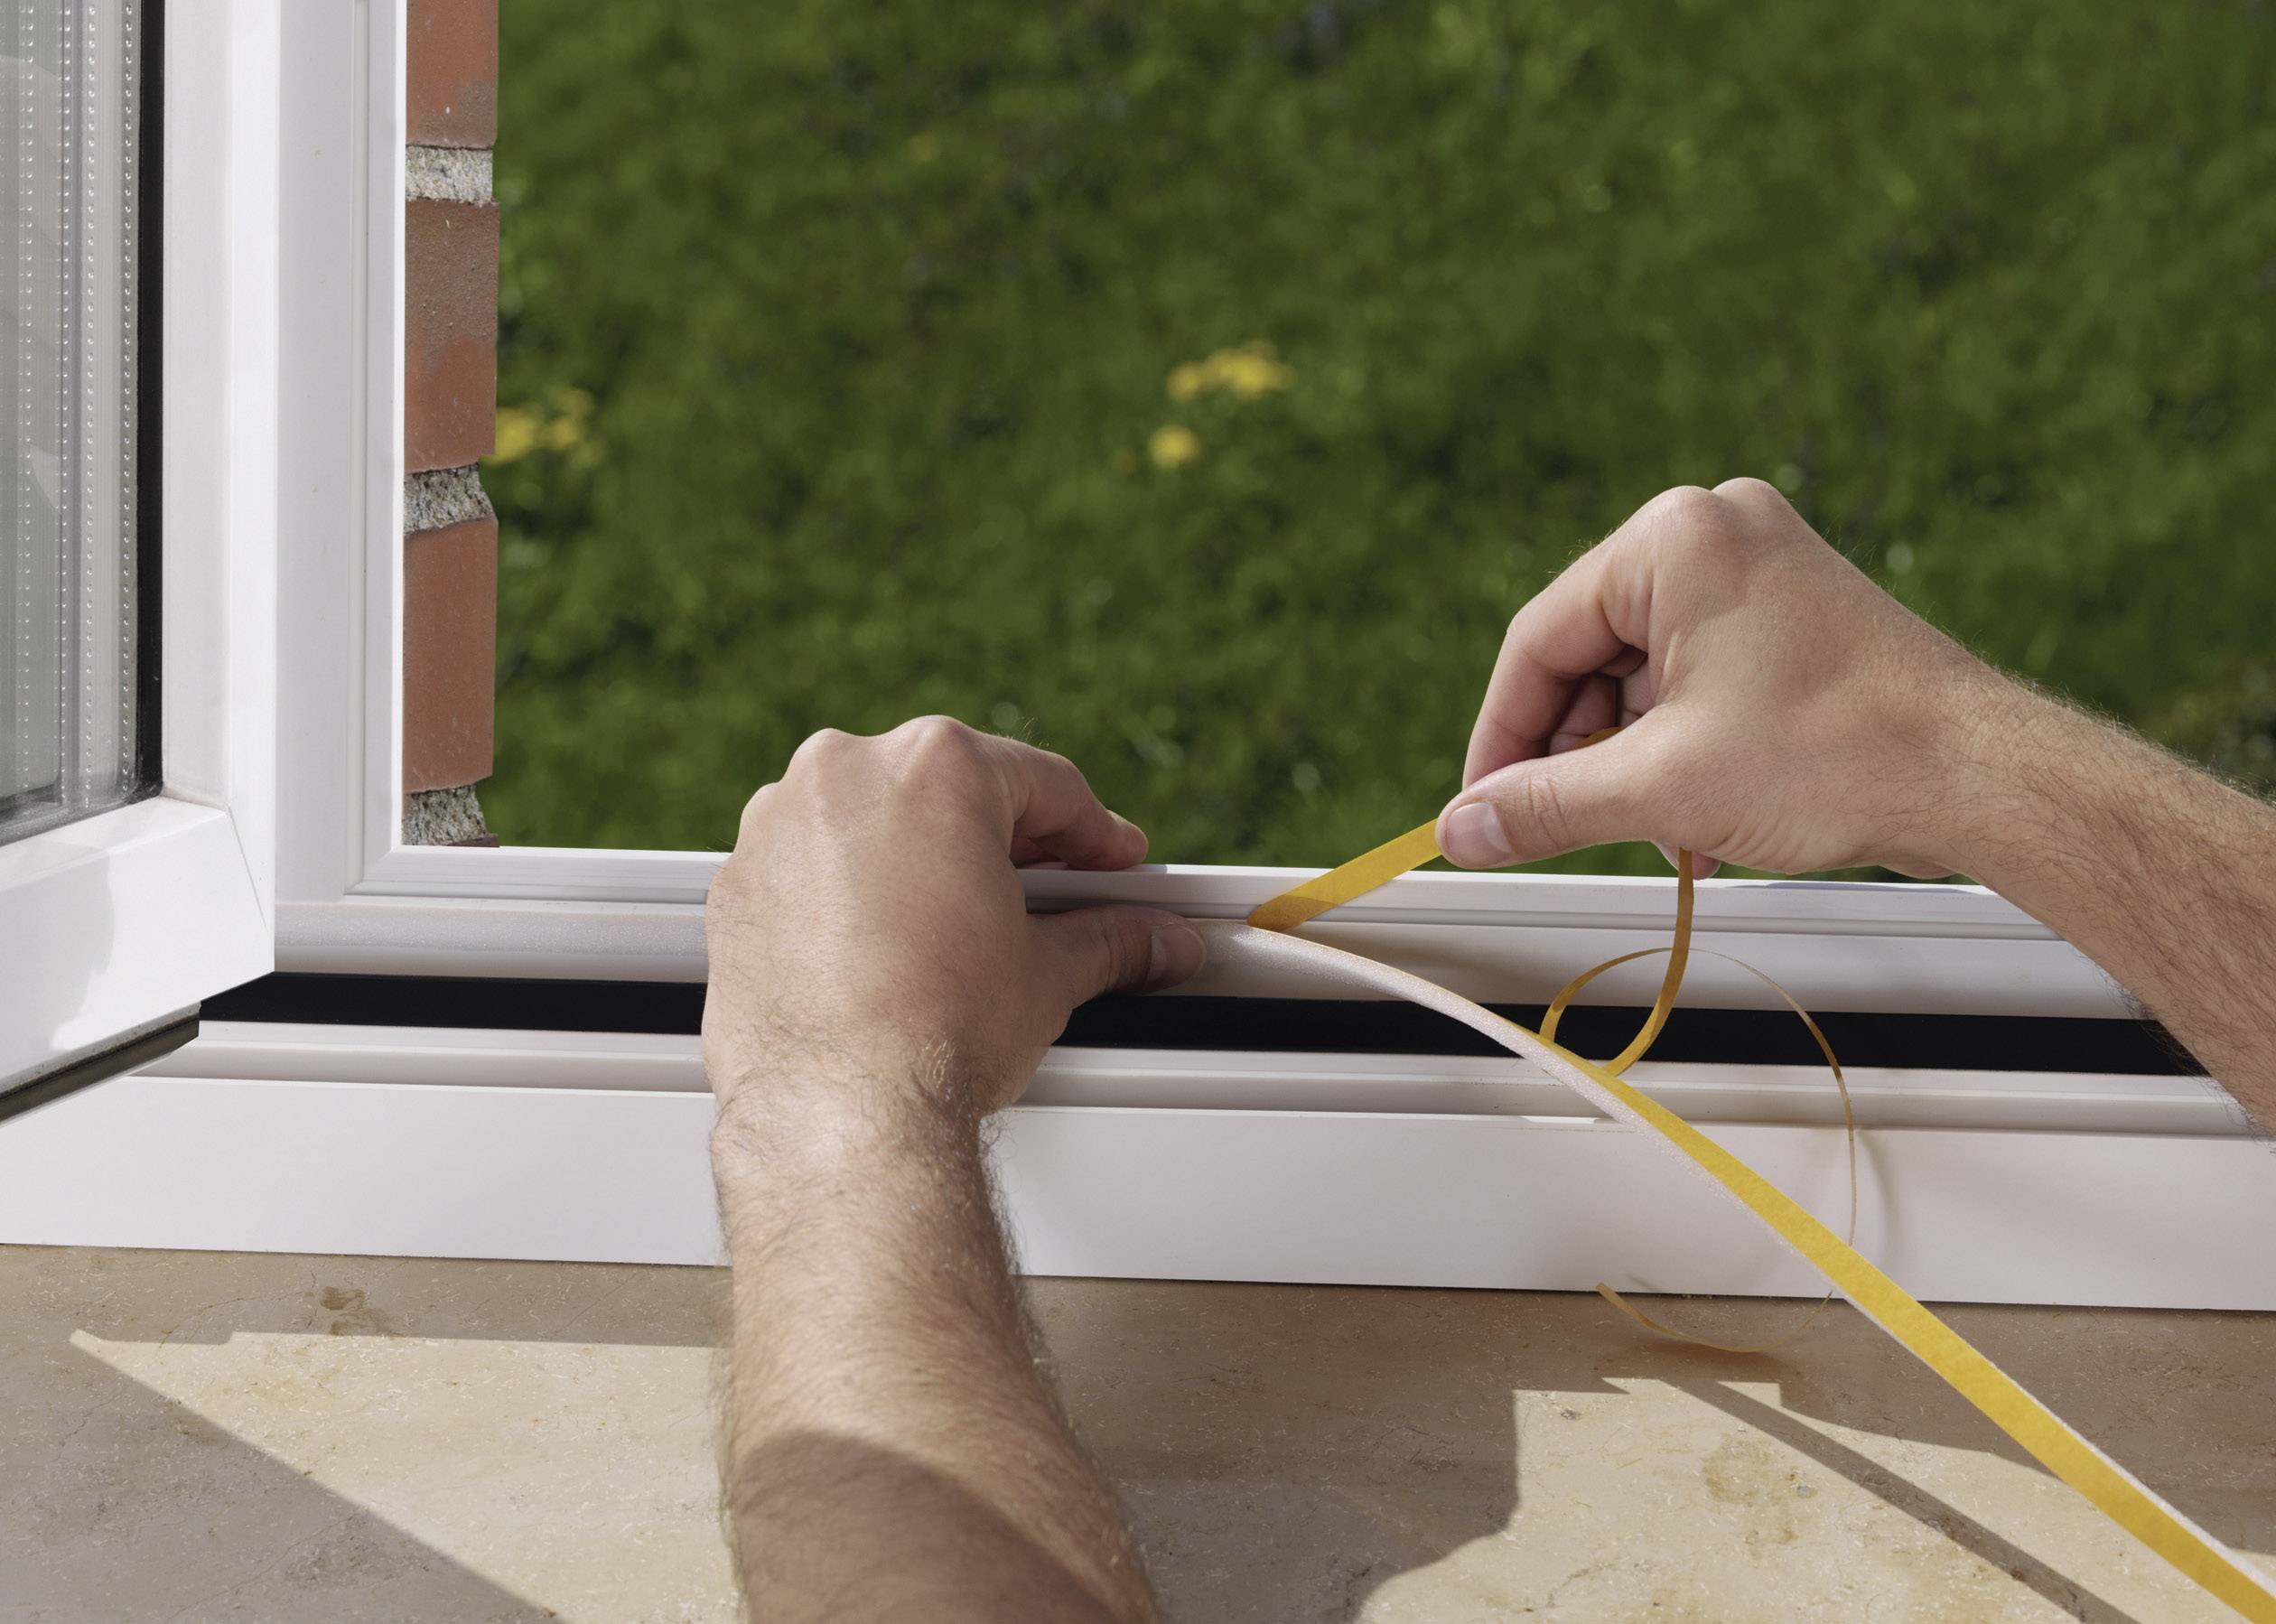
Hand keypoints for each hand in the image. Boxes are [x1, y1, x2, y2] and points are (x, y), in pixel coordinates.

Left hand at [702, 717, 1205, 1131]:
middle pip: (949, 790)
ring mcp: (779, 826)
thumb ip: (1108, 939)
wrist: (839, 1114)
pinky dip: (849, 896)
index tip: (1109, 863)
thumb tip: (1149, 941)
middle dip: (1004, 842)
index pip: (1044, 785)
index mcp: (935, 768)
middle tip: (1050, 894)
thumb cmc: (932, 1034)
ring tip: (962, 926)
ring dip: (918, 861)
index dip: (1093, 832)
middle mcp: (845, 776)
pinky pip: (810, 868)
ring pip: (870, 822)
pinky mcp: (737, 884)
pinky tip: (886, 948)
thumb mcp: (1046, 973)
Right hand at [1438, 479, 2015, 878]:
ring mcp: (1762, 571)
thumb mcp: (1661, 788)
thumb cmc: (1845, 753)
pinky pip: (1699, 681)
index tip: (1481, 808)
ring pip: (1645, 679)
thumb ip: (1544, 806)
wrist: (1985, 778)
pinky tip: (1697, 820)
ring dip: (1634, 766)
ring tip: (1661, 834)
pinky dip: (1683, 751)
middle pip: (1591, 658)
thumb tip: (1463, 829)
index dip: (1501, 739)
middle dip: (1579, 757)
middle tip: (1561, 830)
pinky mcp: (1794, 617)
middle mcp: (1716, 533)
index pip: (1541, 641)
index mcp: (1674, 539)